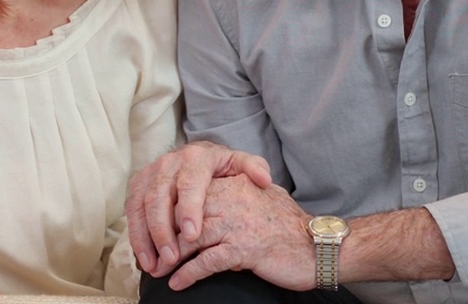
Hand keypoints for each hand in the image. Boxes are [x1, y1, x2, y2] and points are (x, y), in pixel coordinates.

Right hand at [126, 140, 272, 275]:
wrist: (193, 156)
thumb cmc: (219, 167)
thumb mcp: (238, 163)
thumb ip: (253, 168)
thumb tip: (264, 179)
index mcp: (196, 157)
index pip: (190, 183)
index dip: (189, 209)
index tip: (193, 235)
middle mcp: (169, 163)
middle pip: (159, 197)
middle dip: (163, 229)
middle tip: (172, 258)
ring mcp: (150, 173)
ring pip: (141, 206)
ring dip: (146, 237)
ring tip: (155, 265)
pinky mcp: (138, 185)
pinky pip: (131, 212)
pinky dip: (136, 237)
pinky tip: (144, 259)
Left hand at [166, 174, 313, 291]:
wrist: (318, 245)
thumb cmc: (286, 226)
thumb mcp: (256, 198)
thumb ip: (230, 196)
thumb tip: (203, 205)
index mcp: (231, 185)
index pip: (189, 195)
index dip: (168, 215)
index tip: (154, 231)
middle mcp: (231, 199)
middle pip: (182, 215)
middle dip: (162, 237)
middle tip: (148, 254)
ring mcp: (237, 224)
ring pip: (190, 238)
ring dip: (169, 257)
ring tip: (156, 271)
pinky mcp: (244, 248)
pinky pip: (207, 261)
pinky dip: (188, 274)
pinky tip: (177, 283)